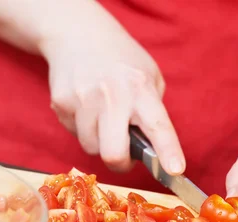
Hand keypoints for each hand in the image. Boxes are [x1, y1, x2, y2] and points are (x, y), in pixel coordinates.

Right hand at [39, 13, 184, 174]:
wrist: (77, 34)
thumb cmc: (120, 60)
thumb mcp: (148, 76)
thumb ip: (152, 111)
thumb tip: (152, 150)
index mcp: (140, 88)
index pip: (158, 126)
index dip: (168, 151)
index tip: (175, 170)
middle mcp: (111, 95)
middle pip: (113, 153)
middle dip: (120, 162)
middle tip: (124, 156)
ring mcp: (82, 100)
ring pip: (91, 148)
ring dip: (99, 142)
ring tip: (102, 117)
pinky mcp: (61, 104)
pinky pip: (74, 134)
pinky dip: (83, 128)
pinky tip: (85, 107)